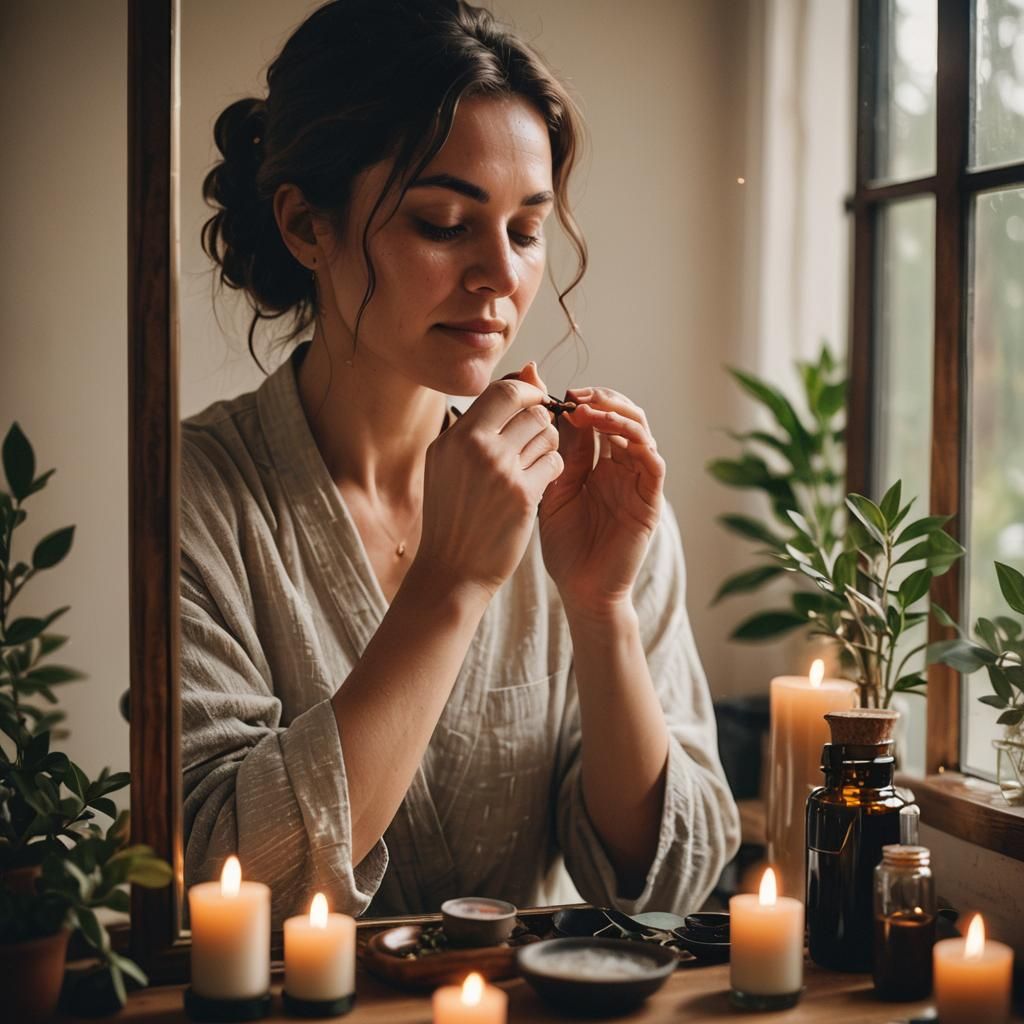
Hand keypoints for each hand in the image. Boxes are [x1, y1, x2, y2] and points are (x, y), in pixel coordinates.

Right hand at [412, 364, 563, 598]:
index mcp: (454, 437)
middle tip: (535, 440)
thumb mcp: (449, 463)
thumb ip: (481, 422)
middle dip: (542, 420)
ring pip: (547, 433)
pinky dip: (552, 469)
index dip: (526, 394)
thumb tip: (527, 373)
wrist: (452, 569)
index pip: (502, 391)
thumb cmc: (454, 514)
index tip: (532, 407)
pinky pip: (554, 462)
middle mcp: (475, 447)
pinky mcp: (523, 494)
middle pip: (530, 409)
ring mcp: (499, 470)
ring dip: (548, 445)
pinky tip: (538, 482)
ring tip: (534, 463)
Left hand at [536, 382, 664, 616]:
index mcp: (598, 464)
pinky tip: (614, 434)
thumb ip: (557, 452)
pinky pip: (653, 462)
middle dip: (601, 399)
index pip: (598, 419)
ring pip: (640, 431)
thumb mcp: (553, 490)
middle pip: (624, 416)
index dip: (582, 401)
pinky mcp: (650, 500)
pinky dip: (637, 441)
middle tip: (574, 395)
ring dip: (616, 414)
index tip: (554, 394)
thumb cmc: (564, 547)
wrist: (581, 590)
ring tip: (587, 410)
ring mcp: (638, 482)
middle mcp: (621, 468)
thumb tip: (546, 407)